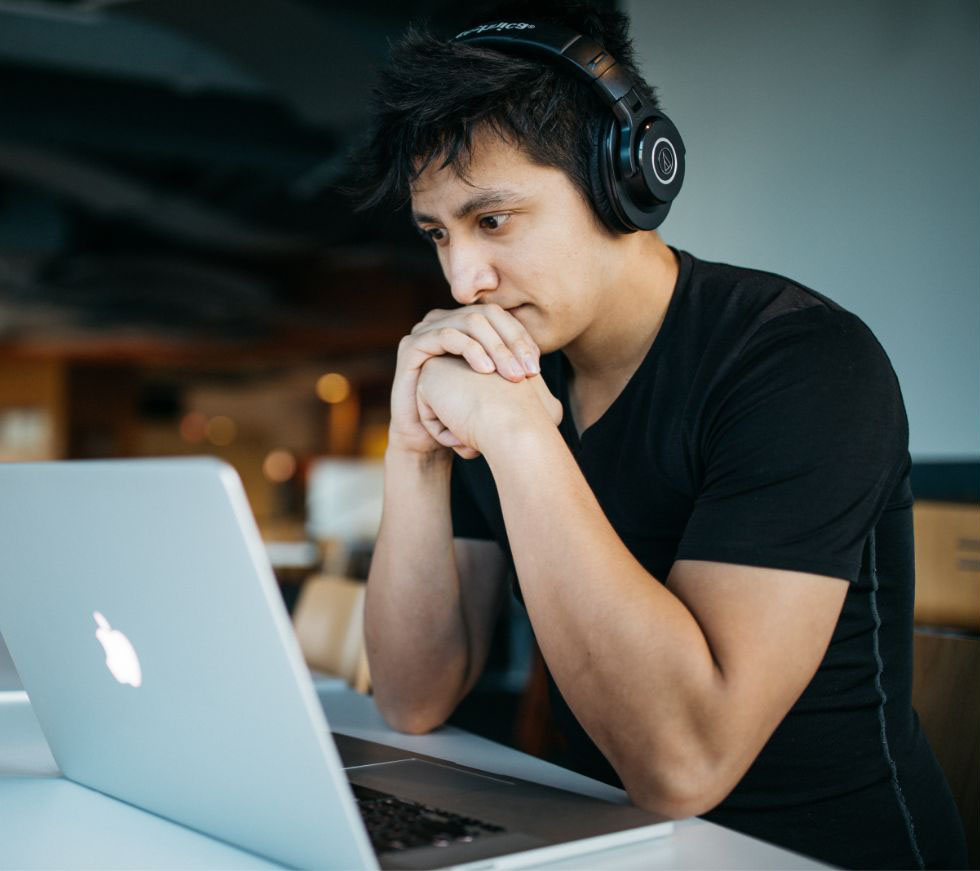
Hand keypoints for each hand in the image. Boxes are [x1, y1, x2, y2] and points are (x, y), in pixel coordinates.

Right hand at [388, 304, 540, 455]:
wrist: (427, 440)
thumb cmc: (462, 415)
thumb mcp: (493, 390)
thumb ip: (512, 371)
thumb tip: (541, 365)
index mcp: (464, 326)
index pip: (501, 318)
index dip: (521, 338)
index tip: (536, 368)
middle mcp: (445, 321)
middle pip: (487, 315)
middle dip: (512, 343)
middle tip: (529, 372)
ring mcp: (426, 330)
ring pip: (470, 322)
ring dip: (496, 347)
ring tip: (512, 375)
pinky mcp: (411, 345)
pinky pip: (446, 336)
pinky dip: (470, 350)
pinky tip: (486, 371)